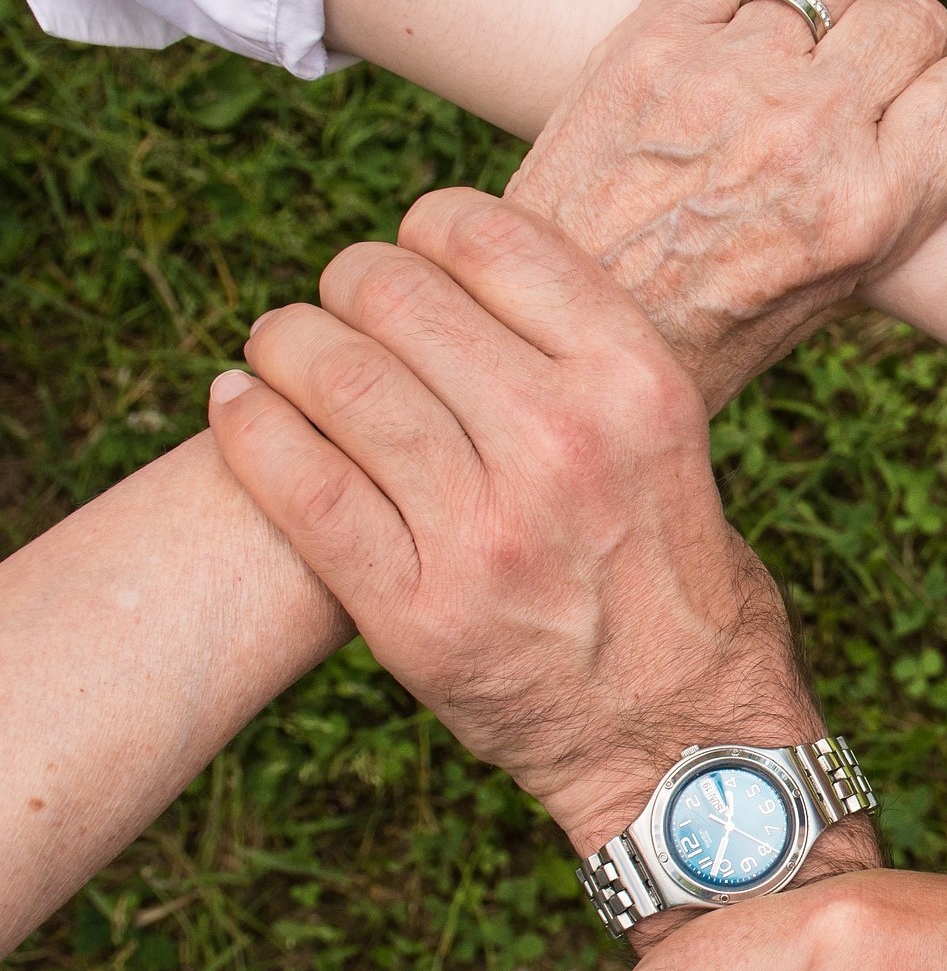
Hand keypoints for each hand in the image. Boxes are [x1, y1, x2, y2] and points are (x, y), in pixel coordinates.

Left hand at [206, 190, 824, 855]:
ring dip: (284, 345)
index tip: (412, 256)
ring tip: (281, 355)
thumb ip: (581, 361)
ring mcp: (484, 533)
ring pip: (332, 374)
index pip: (485, 236)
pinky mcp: (414, 614)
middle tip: (340, 312)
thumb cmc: (676, 583)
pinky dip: (246, 425)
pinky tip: (238, 404)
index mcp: (637, 386)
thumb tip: (452, 280)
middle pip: (394, 294)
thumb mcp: (669, 444)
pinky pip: (295, 482)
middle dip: (347, 286)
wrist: (684, 741)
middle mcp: (563, 444)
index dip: (425, 229)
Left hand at [505, 0, 946, 407]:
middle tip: (859, 91)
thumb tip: (924, 126)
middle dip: (900, 51)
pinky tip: (742, 21)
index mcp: (866, 210)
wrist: (557, 331)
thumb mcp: (828, 297)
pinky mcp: (654, 36)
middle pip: (914, 19)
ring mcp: (728, 76)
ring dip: (824, 13)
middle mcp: (808, 133)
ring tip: (792, 61)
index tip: (940, 111)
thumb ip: (890, 202)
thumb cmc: (697, 331)